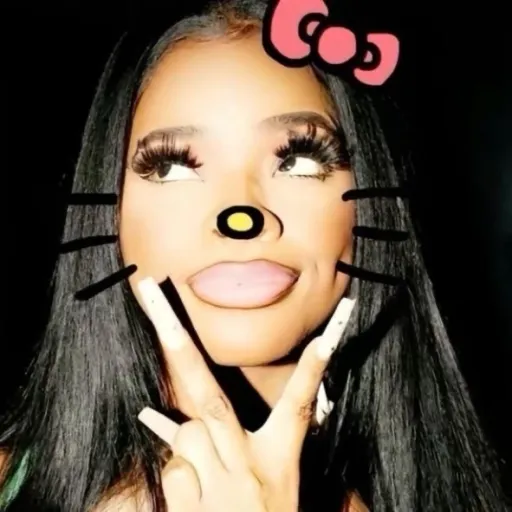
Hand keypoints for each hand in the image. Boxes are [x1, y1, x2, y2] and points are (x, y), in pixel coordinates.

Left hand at [136, 277, 354, 511]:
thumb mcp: (268, 484)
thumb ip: (223, 445)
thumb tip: (160, 415)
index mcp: (279, 460)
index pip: (300, 405)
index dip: (312, 369)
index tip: (326, 337)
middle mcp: (249, 467)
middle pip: (209, 395)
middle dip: (176, 338)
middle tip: (151, 292)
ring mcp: (220, 487)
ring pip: (186, 434)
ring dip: (187, 443)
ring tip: (209, 477)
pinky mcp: (193, 508)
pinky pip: (173, 468)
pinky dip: (179, 472)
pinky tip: (193, 495)